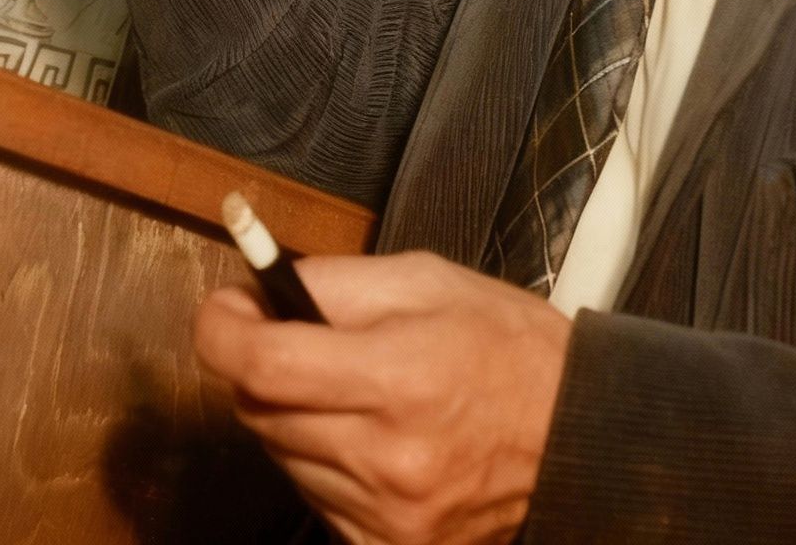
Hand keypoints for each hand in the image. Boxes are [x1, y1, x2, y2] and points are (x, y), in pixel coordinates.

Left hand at [196, 251, 568, 544]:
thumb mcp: (424, 280)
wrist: (574, 435)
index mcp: (396, 377)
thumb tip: (253, 289)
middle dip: (260, 365)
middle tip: (295, 337)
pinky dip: (322, 463)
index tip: (226, 308)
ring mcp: (388, 515)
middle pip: (259, 411)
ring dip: (292, 416)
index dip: (221, 329)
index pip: (260, 364)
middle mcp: (386, 458)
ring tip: (351, 390)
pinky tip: (366, 438)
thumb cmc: (503, 345)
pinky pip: (315, 499)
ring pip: (281, 456)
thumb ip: (331, 282)